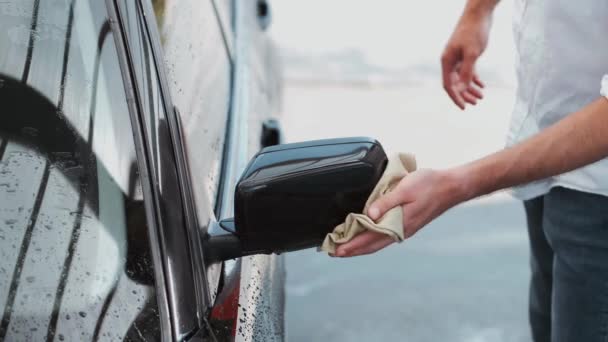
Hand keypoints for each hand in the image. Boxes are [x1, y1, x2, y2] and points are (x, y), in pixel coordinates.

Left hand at [334, 169, 466, 256]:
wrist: (451, 187)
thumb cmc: (428, 184)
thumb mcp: (405, 189)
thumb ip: (385, 202)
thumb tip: (368, 214)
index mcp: (398, 224)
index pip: (369, 239)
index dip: (351, 245)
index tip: (335, 250)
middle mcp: (400, 231)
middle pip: (371, 245)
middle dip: (351, 250)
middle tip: (333, 252)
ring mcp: (404, 229)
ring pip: (377, 242)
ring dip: (360, 246)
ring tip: (344, 247)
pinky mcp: (407, 224)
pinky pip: (384, 236)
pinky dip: (371, 239)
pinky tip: (365, 236)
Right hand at [441, 12, 490, 108]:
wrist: (479, 14)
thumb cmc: (474, 31)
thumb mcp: (472, 53)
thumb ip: (466, 72)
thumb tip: (462, 89)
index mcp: (447, 61)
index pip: (448, 85)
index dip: (455, 97)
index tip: (464, 108)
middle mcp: (450, 61)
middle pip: (455, 84)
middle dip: (465, 94)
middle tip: (476, 103)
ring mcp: (457, 57)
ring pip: (462, 78)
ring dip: (470, 88)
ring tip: (481, 97)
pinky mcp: (466, 54)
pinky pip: (468, 71)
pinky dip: (474, 79)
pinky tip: (482, 85)